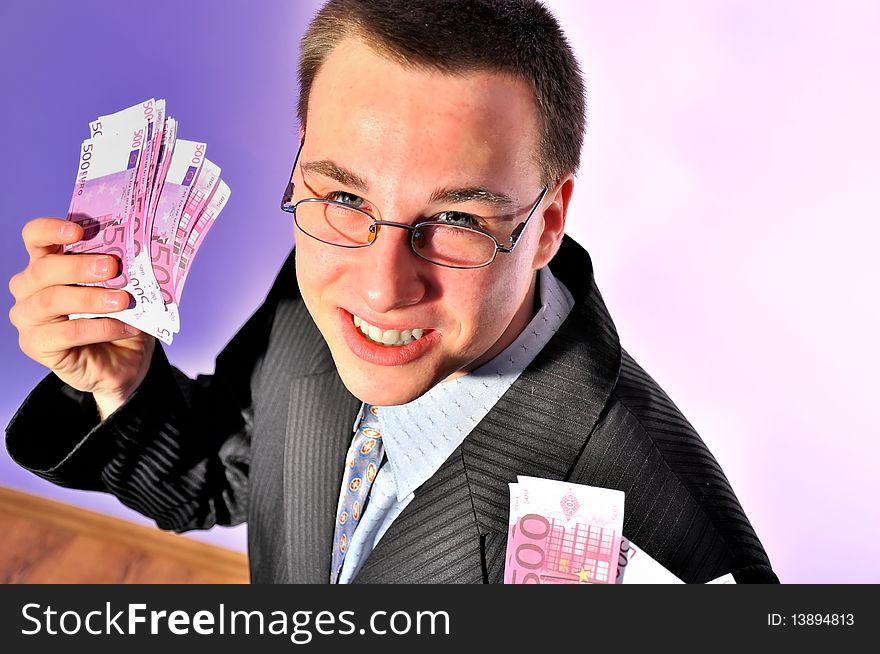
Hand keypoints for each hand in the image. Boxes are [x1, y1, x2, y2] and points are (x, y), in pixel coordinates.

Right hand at [8, 217, 155, 418]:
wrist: (122, 361)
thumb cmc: (118, 317)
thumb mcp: (123, 289)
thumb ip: (121, 271)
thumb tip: (139, 254)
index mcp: (47, 264)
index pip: (35, 238)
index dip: (50, 230)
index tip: (78, 231)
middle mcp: (29, 288)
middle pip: (42, 269)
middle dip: (78, 266)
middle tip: (111, 267)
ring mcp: (28, 317)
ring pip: (50, 301)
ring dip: (90, 298)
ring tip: (123, 300)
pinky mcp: (35, 345)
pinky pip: (67, 333)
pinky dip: (99, 328)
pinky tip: (124, 327)